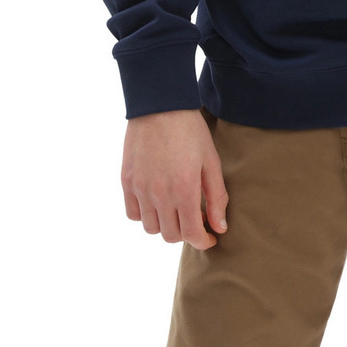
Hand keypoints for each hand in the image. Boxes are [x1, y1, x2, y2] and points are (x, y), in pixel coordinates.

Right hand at [121, 110, 228, 249]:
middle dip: (186, 233)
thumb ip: (216, 197)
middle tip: (195, 219)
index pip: (192, 235)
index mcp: (184, 191)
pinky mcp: (127, 181)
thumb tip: (219, 227)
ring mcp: (140, 189)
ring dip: (165, 225)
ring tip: (175, 209)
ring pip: (151, 228)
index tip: (210, 236)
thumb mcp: (211, 162)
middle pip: (170, 236)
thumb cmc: (190, 130)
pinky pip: (133, 213)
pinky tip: (156, 202)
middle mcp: (159, 195)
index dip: (203, 241)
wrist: (160, 105)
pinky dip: (145, 215)